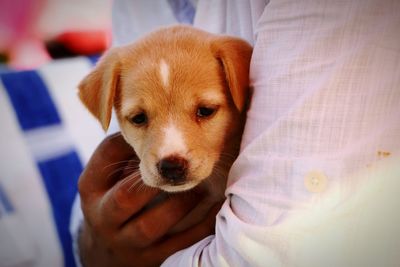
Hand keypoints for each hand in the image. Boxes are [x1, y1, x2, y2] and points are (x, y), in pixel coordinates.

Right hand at [78, 133, 219, 266]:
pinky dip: (201, 226)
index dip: (137, 138)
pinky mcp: (150, 259)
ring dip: (182, 202)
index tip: (161, 127)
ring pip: (152, 224)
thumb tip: (152, 116)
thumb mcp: (108, 174)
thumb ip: (125, 149)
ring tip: (201, 182)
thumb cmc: (115, 196)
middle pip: (127, 196)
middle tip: (182, 165)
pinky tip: (217, 207)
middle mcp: (103, 215)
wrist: (110, 248)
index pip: (108, 154)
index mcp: (91, 187)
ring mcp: (125, 241)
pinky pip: (179, 244)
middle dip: (158, 178)